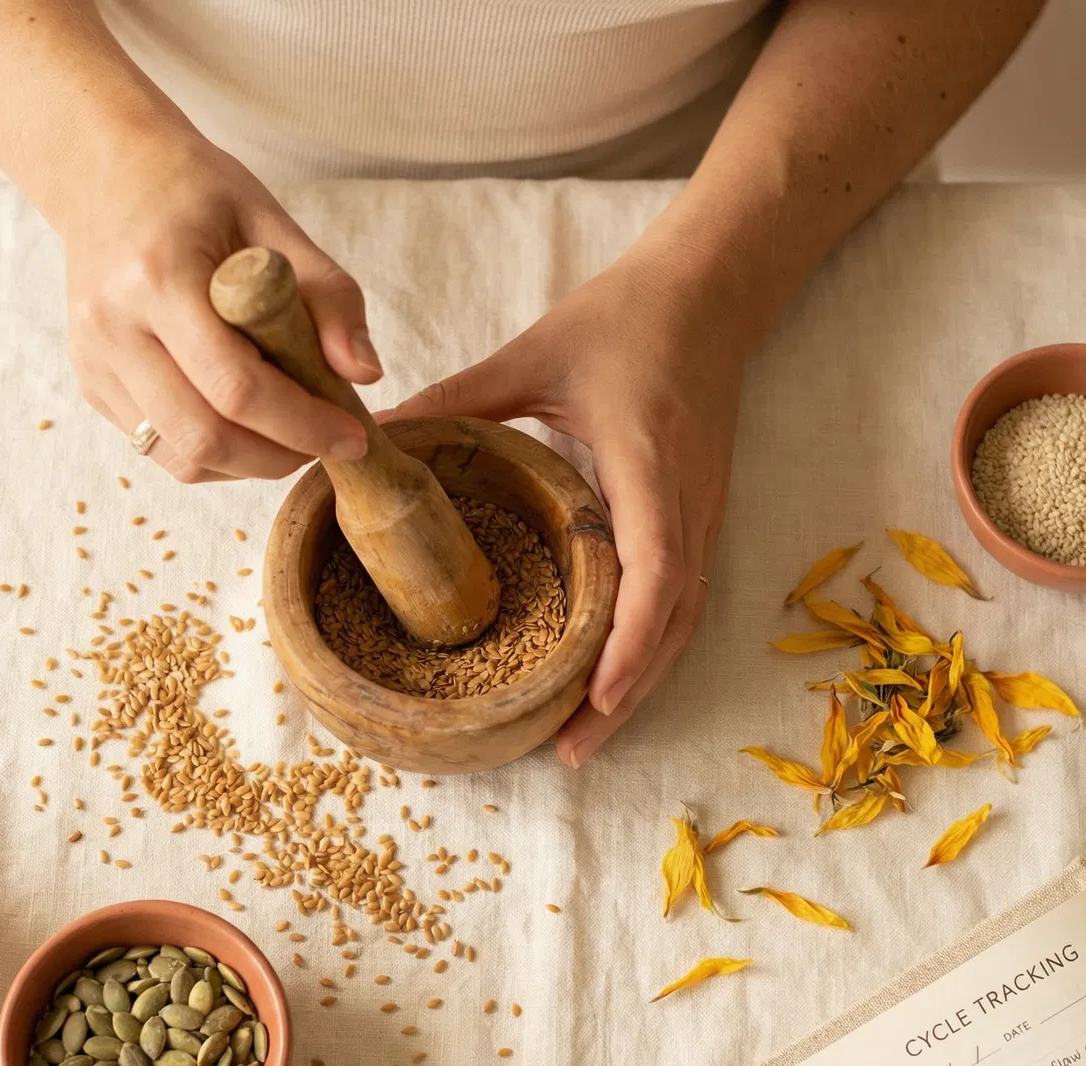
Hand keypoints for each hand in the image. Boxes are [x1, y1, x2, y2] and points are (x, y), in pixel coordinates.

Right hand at [57, 127, 380, 480]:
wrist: (108, 172)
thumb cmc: (196, 192)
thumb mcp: (272, 221)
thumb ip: (329, 295)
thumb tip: (365, 374)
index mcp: (159, 276)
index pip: (237, 386)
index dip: (302, 424)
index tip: (352, 436)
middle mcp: (113, 325)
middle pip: (204, 435)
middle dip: (278, 457)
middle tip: (324, 444)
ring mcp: (93, 359)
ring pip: (180, 455)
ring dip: (247, 464)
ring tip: (288, 436)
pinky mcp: (90, 381)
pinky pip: (158, 446)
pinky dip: (211, 453)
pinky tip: (243, 423)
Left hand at [387, 242, 753, 766]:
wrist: (709, 294)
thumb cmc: (624, 320)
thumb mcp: (534, 353)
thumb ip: (459, 399)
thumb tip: (377, 436)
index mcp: (649, 462)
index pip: (654, 566)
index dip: (627, 639)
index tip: (594, 694)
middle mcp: (688, 502)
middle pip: (672, 622)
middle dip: (625, 693)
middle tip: (568, 751)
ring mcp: (704, 515)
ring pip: (683, 622)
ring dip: (640, 684)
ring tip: (584, 737)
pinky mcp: (702, 518)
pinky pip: (683, 600)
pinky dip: (650, 649)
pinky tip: (611, 683)